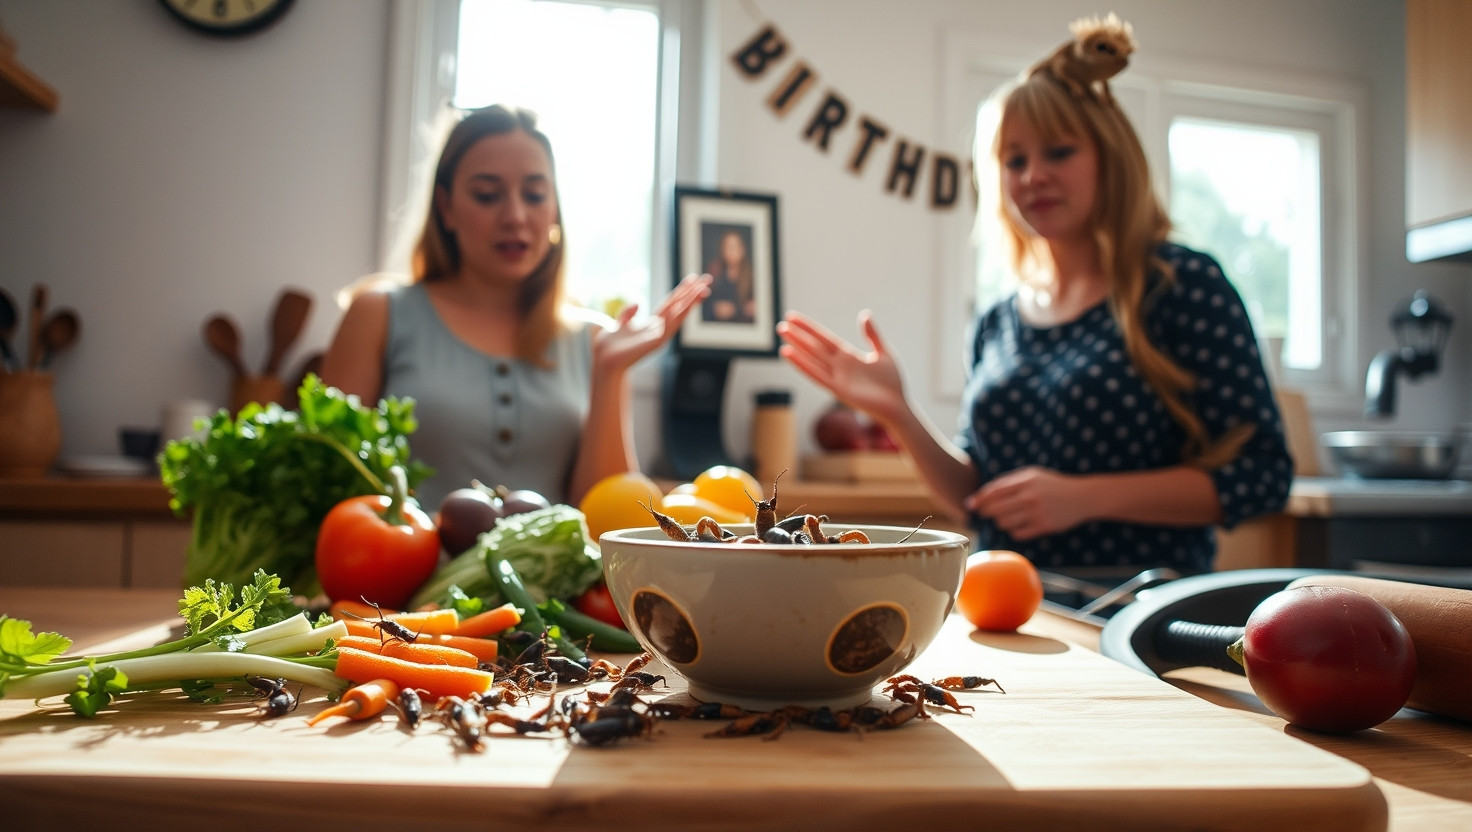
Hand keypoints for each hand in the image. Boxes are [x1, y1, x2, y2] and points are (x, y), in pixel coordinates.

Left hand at [593, 273, 710, 373]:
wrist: (604, 362)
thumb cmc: (609, 347)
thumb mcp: (618, 324)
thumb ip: (628, 313)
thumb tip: (638, 303)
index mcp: (652, 325)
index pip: (671, 304)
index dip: (682, 291)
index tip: (693, 278)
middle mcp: (659, 330)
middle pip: (679, 307)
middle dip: (693, 293)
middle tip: (707, 279)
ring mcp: (659, 336)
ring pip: (678, 316)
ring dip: (691, 302)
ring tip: (702, 289)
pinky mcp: (655, 343)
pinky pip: (668, 327)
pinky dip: (676, 316)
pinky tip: (684, 305)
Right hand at [777, 310, 906, 423]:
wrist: (898, 406)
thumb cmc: (892, 383)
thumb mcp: (883, 353)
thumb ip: (872, 335)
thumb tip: (864, 314)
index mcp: (849, 357)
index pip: (824, 339)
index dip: (809, 328)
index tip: (793, 318)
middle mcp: (839, 366)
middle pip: (815, 348)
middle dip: (798, 337)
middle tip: (780, 326)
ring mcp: (837, 378)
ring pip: (813, 360)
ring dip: (797, 349)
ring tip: (782, 338)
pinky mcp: (838, 390)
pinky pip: (817, 376)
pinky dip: (803, 365)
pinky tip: (790, 355)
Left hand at [966, 466, 1087, 539]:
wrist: (1082, 497)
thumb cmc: (1053, 485)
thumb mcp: (1032, 475)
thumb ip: (1010, 482)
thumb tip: (984, 495)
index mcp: (1025, 480)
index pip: (994, 491)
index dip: (979, 499)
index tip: (971, 505)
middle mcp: (1029, 496)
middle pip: (995, 509)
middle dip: (987, 512)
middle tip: (986, 513)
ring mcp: (1036, 512)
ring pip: (1004, 523)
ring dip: (1000, 522)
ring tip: (1006, 518)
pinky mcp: (1043, 526)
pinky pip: (1018, 534)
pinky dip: (1014, 531)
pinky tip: (1018, 526)